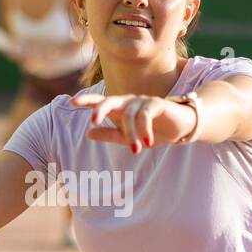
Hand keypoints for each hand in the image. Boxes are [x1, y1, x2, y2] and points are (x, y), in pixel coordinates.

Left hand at [70, 93, 193, 153]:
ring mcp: (143, 101)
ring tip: (136, 150)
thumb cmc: (152, 131)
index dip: (86, 101)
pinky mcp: (157, 104)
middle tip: (93, 120)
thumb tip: (87, 134)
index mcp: (120, 109)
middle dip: (100, 109)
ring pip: (129, 115)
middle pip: (110, 100)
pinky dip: (145, 129)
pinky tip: (147, 142)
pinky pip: (146, 115)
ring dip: (131, 134)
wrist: (179, 129)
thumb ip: (109, 135)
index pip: (100, 101)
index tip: (71, 103)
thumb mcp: (128, 138)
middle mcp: (129, 101)